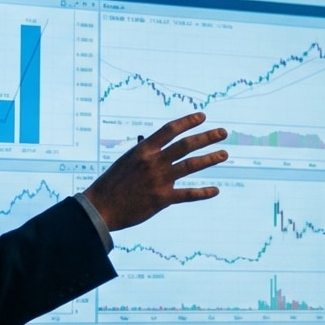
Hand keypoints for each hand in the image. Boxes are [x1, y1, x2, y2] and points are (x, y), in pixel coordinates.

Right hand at [85, 112, 227, 231]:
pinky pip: (187, 194)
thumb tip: (150, 140)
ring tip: (224, 154)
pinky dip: (203, 192)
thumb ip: (143, 152)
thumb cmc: (112, 183)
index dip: (188, 121)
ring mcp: (159, 180)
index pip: (170, 130)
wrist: (100, 208)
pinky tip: (215, 190)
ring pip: (191, 165)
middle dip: (207, 137)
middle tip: (223, 132)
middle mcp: (153, 161)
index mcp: (143, 149)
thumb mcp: (126, 161)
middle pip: (186, 145)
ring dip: (210, 158)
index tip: (203, 116)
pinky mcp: (162, 199)